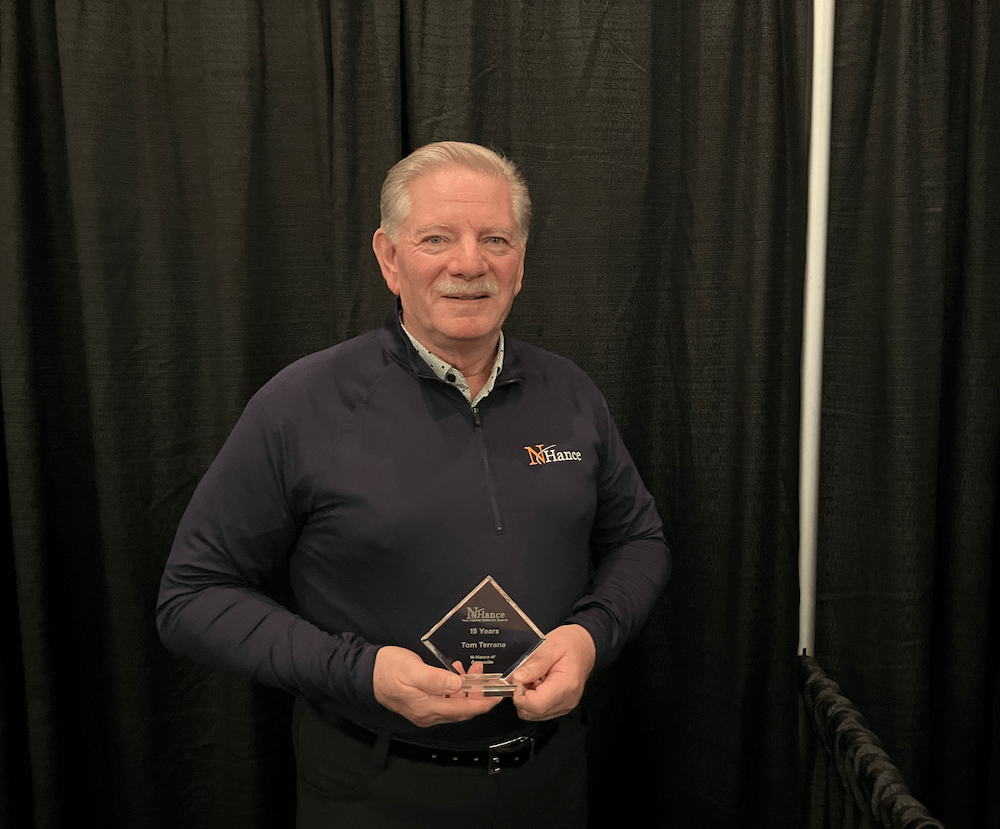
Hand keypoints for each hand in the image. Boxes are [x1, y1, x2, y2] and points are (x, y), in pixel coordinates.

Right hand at [372, 646, 501, 726]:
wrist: (365, 674)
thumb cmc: (388, 668)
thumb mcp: (412, 669)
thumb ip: (435, 679)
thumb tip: (458, 685)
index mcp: (427, 708)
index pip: (463, 711)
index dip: (483, 703)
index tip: (499, 694)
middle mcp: (428, 715)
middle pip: (462, 711)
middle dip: (477, 693)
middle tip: (483, 672)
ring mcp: (425, 712)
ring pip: (455, 706)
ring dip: (467, 690)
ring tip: (471, 669)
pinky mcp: (422, 705)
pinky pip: (446, 702)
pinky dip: (456, 690)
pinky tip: (455, 675)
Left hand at [509, 624, 595, 720]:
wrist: (585, 646)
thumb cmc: (571, 643)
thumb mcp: (551, 645)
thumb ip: (534, 663)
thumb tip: (517, 678)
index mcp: (566, 684)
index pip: (537, 704)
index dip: (520, 695)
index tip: (516, 680)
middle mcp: (567, 700)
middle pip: (533, 712)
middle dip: (521, 696)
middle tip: (525, 675)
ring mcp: (565, 705)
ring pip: (533, 714)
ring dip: (526, 698)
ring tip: (534, 678)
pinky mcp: (561, 706)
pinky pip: (539, 710)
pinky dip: (533, 699)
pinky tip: (538, 683)